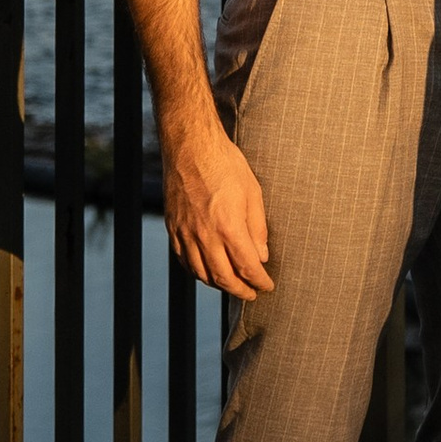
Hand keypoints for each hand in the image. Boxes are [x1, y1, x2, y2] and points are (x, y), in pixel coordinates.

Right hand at [163, 117, 273, 296]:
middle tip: (251, 294)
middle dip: (240, 290)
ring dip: (218, 284)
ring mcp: (185, 233)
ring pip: (201, 273)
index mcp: (228, 226)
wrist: (190, 146)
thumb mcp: (253, 192)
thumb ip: (257, 228)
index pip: (247, 266)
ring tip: (232, 285)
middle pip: (223, 277)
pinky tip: (206, 272)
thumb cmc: (225, 164)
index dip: (259, 281)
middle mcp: (204, 235)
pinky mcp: (173, 228)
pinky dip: (197, 272)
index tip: (267, 286)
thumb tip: (261, 256)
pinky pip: (184, 260)